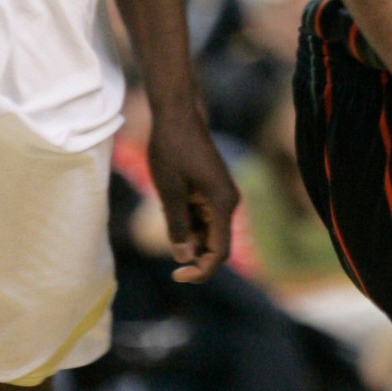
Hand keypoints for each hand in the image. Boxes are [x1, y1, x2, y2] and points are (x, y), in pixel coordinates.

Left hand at [147, 102, 239, 280]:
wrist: (177, 115)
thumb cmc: (171, 150)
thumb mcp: (169, 191)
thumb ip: (177, 226)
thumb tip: (183, 257)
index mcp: (222, 204)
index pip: (219, 251)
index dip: (200, 269)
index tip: (176, 275)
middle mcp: (228, 202)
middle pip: (215, 244)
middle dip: (193, 254)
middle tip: (163, 250)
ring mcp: (222, 196)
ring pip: (207, 231)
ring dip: (187, 235)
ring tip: (164, 211)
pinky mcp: (213, 191)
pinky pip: (203, 217)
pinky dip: (187, 221)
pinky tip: (169, 204)